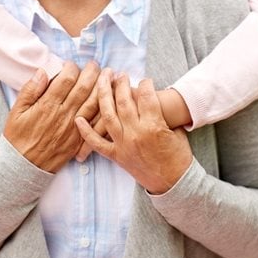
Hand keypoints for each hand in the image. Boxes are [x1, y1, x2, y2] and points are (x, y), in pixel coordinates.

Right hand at [4, 61, 99, 172]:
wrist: (23, 166)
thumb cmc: (18, 136)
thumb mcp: (16, 111)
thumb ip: (30, 89)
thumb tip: (43, 71)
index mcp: (48, 105)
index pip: (66, 79)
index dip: (71, 68)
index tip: (70, 65)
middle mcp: (64, 115)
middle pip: (84, 88)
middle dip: (92, 72)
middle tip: (94, 65)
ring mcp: (74, 128)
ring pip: (94, 103)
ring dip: (104, 87)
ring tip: (109, 75)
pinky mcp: (80, 140)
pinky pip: (98, 124)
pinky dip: (107, 112)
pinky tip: (112, 102)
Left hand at [75, 70, 192, 193]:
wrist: (175, 184)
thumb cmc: (179, 155)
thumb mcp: (175, 129)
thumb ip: (160, 112)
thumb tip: (147, 95)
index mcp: (154, 125)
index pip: (146, 95)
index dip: (145, 83)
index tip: (144, 79)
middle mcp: (136, 133)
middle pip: (124, 101)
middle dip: (121, 83)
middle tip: (121, 74)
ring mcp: (124, 145)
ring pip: (108, 115)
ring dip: (103, 95)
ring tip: (103, 81)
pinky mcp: (117, 156)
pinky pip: (98, 143)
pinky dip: (86, 132)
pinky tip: (78, 119)